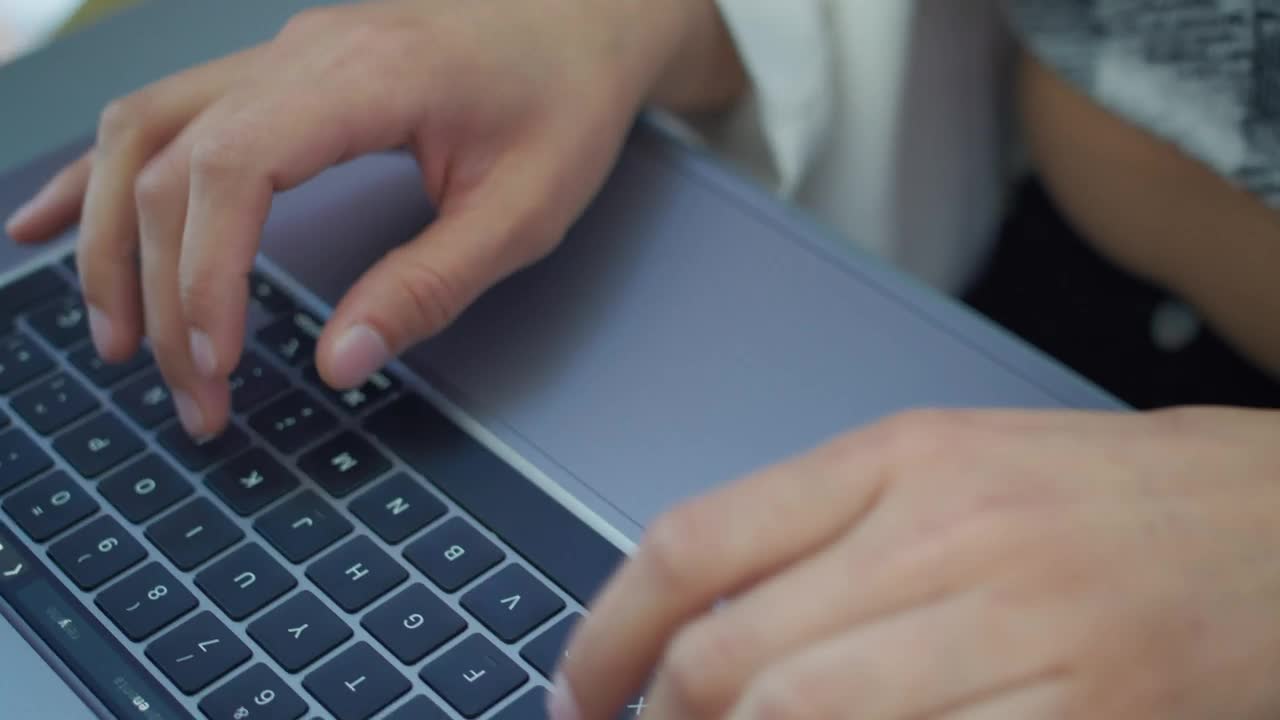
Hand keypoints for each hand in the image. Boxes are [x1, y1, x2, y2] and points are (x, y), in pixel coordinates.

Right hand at [4, 0, 727, 436]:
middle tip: (187, 392)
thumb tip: (339, 363)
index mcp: (366, 75)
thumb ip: (431, 286)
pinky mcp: (280, 71)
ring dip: (107, 233)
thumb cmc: (567, 102)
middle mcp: (301, 51)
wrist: (586, 19)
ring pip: (143, 129)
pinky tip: (54, 222)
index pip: (231, 169)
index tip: (215, 364)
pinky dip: (102, 174)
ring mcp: (283, 52)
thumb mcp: (526, 211)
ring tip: (112, 335)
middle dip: (155, 287)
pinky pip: (164, 113)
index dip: (201, 275)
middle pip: (166, 159)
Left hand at [556, 407, 1279, 718]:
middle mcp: (946, 535)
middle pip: (731, 653)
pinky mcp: (1081, 716)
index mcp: (902, 457)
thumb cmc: (1113, 496)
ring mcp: (1018, 631)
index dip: (605, 631)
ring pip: (799, 717)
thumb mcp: (956, 466)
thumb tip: (700, 617)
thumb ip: (827, 528)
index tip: (575, 689)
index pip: (696, 543)